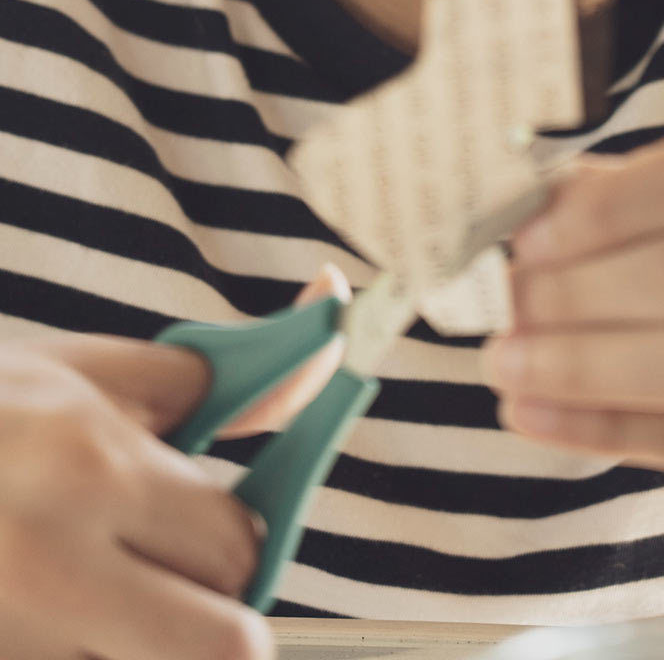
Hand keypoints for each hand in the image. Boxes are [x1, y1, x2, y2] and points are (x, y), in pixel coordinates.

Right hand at [0, 265, 348, 659]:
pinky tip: (47, 623)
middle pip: (220, 648)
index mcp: (88, 466)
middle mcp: (50, 564)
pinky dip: (84, 656)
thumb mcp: (78, 374)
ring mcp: (13, 641)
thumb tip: (327, 340)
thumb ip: (210, 377)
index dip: (231, 539)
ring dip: (142, 648)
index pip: (238, 545)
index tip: (202, 527)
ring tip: (97, 601)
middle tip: (155, 578)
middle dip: (206, 615)